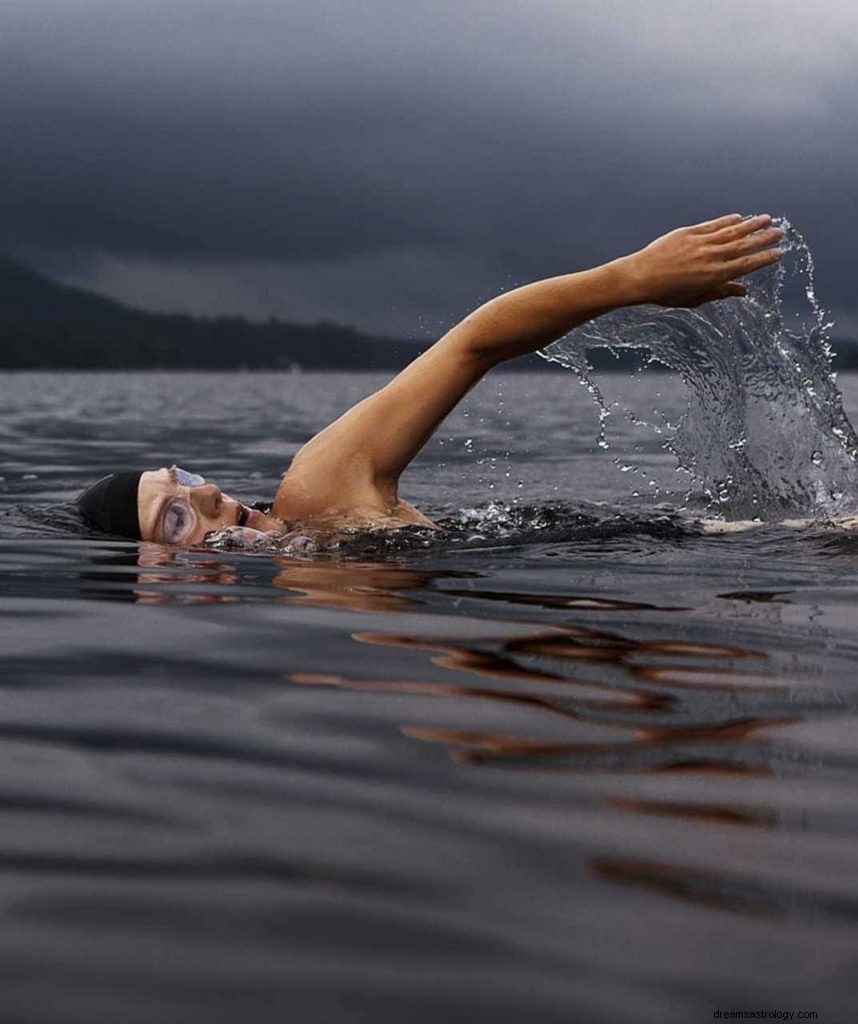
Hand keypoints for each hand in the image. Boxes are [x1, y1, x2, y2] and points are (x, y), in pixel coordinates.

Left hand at [624, 213, 782, 307]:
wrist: (640, 277)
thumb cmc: (666, 293)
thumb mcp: (695, 299)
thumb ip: (720, 293)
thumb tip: (743, 292)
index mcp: (715, 276)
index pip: (747, 265)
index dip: (765, 258)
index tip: (779, 253)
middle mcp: (711, 257)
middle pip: (744, 245)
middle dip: (764, 238)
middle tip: (780, 232)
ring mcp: (701, 243)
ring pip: (732, 231)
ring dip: (751, 224)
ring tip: (767, 218)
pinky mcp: (689, 233)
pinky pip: (713, 225)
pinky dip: (727, 220)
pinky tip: (739, 217)